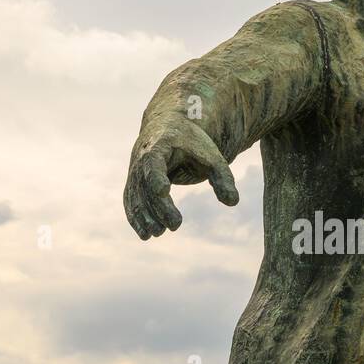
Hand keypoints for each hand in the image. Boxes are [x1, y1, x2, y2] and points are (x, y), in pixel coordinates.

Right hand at [123, 114, 238, 239]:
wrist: (169, 128)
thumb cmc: (193, 143)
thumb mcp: (212, 156)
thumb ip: (223, 177)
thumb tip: (233, 201)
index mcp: (160, 144)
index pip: (154, 162)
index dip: (157, 176)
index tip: (164, 192)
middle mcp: (141, 156)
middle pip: (145, 184)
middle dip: (158, 206)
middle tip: (175, 225)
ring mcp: (134, 169)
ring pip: (135, 195)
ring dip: (144, 216)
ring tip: (159, 233)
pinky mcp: (132, 181)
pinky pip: (130, 201)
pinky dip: (136, 218)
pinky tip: (145, 235)